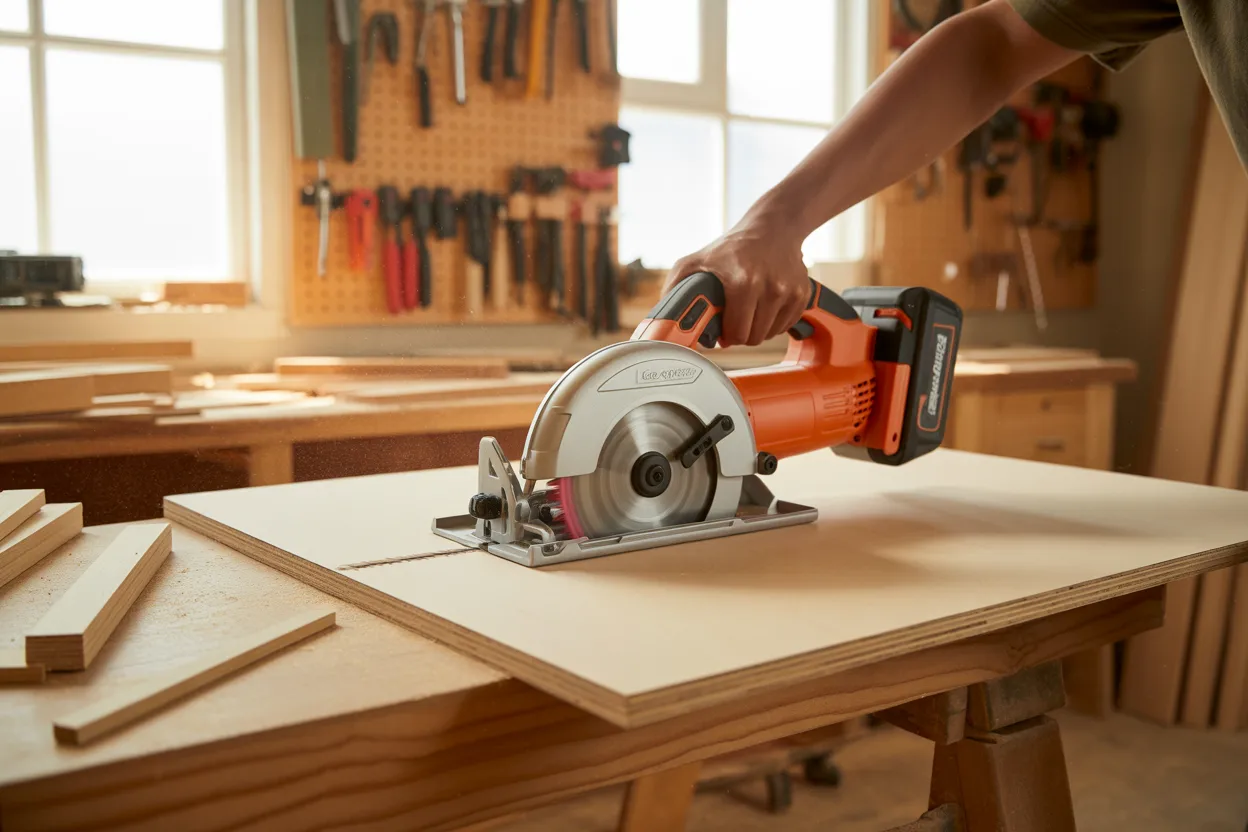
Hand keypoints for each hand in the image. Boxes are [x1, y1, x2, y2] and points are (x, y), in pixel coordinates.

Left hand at [663, 218, 809, 346]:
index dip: (726, 336)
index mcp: (742, 281)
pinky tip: (764, 305)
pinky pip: (784, 327)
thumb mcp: (696, 261)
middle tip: (733, 319)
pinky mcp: (802, 295)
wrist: (773, 228)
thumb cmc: (732, 247)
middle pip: (752, 338)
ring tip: (748, 310)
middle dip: (739, 334)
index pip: (736, 333)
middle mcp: (769, 287)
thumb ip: (675, 288)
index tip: (722, 330)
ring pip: (768, 335)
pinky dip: (773, 322)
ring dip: (756, 329)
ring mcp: (789, 292)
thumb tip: (663, 319)